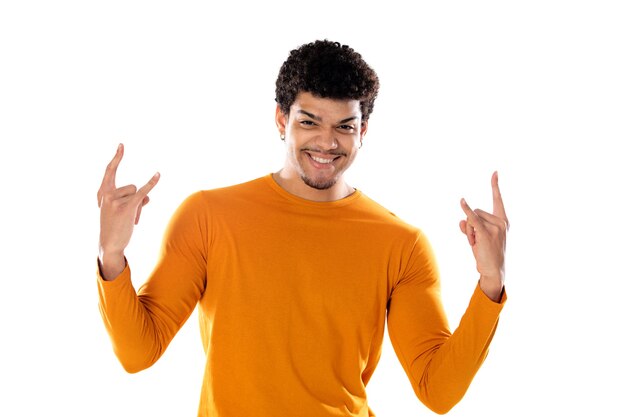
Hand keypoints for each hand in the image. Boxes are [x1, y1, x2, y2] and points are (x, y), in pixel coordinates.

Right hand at [97, 144, 159, 278]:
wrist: (110, 244)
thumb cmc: (115, 226)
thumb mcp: (120, 210)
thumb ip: (133, 199)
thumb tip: (147, 196)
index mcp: (102, 193)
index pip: (110, 171)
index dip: (116, 158)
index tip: (122, 145)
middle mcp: (107, 194)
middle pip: (132, 186)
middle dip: (134, 199)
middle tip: (125, 215)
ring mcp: (116, 200)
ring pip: (138, 194)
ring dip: (138, 208)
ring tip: (130, 220)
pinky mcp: (127, 207)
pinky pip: (143, 192)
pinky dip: (151, 183)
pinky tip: (158, 174)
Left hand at [459, 171, 508, 301]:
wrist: (493, 271)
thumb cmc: (487, 254)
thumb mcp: (479, 237)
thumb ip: (470, 226)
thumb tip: (461, 220)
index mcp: (503, 221)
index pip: (498, 200)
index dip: (495, 186)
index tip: (494, 172)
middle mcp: (501, 222)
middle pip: (476, 211)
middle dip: (471, 225)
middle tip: (477, 241)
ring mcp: (495, 227)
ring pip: (471, 218)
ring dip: (469, 231)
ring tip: (477, 244)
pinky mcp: (486, 233)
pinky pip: (472, 218)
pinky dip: (466, 210)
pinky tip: (462, 201)